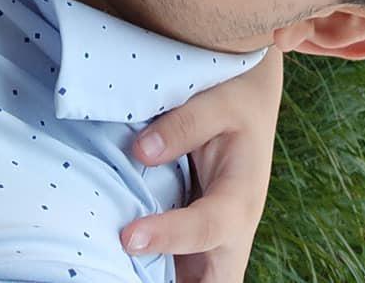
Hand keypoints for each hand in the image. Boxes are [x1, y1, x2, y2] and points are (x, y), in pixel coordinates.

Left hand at [120, 49, 283, 282]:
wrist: (250, 102)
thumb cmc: (235, 100)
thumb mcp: (217, 102)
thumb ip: (183, 125)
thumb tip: (142, 151)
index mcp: (240, 199)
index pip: (207, 228)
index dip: (169, 236)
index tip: (128, 236)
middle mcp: (232, 232)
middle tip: (127, 275)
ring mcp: (217, 243)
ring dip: (163, 281)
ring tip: (114, 270)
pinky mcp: (201, 241)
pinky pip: (183, 273)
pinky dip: (156, 274)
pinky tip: (123, 263)